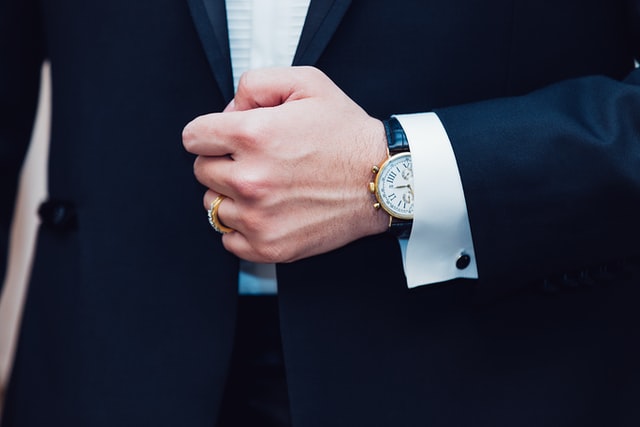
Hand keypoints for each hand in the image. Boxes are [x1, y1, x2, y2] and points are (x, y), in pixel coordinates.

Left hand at [182, 66, 389, 262]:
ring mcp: (258, 218)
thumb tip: (228, 110)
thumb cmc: (347, 135)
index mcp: (253, 135)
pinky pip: (228, 239)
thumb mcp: (307, 83)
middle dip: (222, 161)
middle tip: (255, 160)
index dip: (210, 132)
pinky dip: (241, 227)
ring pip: (213, 205)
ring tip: (265, 187)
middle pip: (201, 171)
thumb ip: (256, 83)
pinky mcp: (269, 246)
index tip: (226, 138)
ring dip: (231, 195)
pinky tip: (266, 212)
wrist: (382, 181)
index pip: (193, 137)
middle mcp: (250, 179)